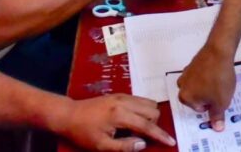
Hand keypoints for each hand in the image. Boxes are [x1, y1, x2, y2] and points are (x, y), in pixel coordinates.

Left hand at [53, 94, 175, 150]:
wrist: (69, 114)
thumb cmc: (83, 133)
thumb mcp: (101, 146)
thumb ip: (124, 146)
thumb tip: (143, 144)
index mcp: (120, 115)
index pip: (146, 126)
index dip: (160, 135)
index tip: (171, 142)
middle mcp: (124, 102)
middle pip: (152, 110)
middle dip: (154, 125)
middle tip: (145, 137)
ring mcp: (122, 96)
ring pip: (148, 103)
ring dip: (150, 116)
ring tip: (140, 129)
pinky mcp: (119, 94)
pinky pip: (140, 99)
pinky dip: (143, 109)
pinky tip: (135, 120)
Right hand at [177, 43, 236, 132]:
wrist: (219, 51)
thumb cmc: (218, 79)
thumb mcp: (221, 102)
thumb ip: (217, 116)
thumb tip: (217, 128)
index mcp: (185, 97)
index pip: (200, 108)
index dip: (213, 104)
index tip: (220, 97)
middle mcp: (182, 85)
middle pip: (198, 97)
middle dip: (209, 95)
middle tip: (220, 89)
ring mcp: (186, 72)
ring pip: (199, 85)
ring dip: (208, 85)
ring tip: (220, 80)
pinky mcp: (193, 62)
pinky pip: (201, 74)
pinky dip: (208, 74)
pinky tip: (218, 71)